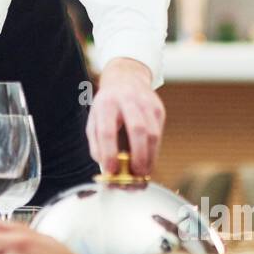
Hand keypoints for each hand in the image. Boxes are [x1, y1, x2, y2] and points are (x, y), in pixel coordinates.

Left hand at [86, 57, 164, 175]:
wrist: (126, 79)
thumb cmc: (107, 105)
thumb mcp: (94, 120)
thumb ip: (97, 144)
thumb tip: (106, 170)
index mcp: (106, 103)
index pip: (107, 131)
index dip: (109, 153)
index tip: (110, 171)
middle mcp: (127, 100)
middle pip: (137, 129)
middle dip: (138, 156)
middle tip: (135, 174)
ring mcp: (146, 103)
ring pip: (152, 133)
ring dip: (149, 157)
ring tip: (142, 172)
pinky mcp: (158, 109)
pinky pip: (159, 133)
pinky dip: (154, 150)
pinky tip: (148, 159)